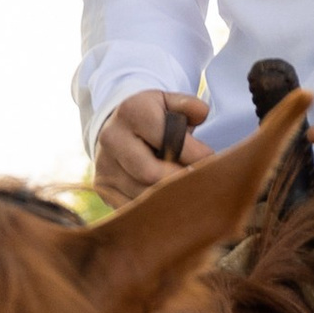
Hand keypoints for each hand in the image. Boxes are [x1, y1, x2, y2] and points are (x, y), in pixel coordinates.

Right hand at [93, 89, 210, 206]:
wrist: (114, 128)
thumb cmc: (151, 117)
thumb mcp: (168, 103)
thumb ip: (188, 105)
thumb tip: (202, 113)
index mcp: (132, 111)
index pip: (169, 140)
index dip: (195, 155)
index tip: (211, 161)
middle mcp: (112, 138)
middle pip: (152, 174)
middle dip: (180, 182)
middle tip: (198, 182)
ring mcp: (104, 165)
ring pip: (142, 196)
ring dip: (168, 198)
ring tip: (185, 191)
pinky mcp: (102, 187)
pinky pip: (131, 207)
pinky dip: (152, 209)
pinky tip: (166, 201)